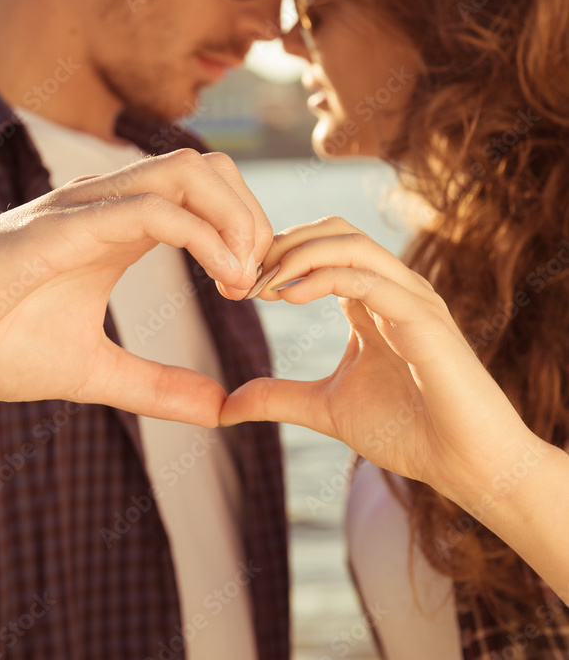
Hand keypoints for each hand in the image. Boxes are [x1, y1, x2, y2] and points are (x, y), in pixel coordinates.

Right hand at [0, 150, 270, 425]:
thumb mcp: (93, 372)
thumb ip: (157, 385)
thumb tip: (219, 408)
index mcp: (118, 226)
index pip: (205, 192)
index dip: (248, 229)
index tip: (260, 288)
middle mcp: (106, 204)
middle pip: (207, 168)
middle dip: (252, 217)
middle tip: (262, 280)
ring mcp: (81, 210)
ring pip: (183, 172)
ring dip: (233, 219)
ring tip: (245, 279)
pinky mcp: (57, 228)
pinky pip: (145, 209)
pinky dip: (200, 235)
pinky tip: (222, 277)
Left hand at [221, 217, 543, 510]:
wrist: (469, 465)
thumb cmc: (409, 432)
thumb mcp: (326, 409)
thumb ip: (279, 397)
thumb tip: (224, 405)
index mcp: (372, 298)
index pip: (323, 246)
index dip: (276, 256)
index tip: (236, 285)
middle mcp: (393, 287)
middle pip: (334, 229)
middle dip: (282, 243)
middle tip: (242, 277)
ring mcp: (411, 297)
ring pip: (350, 242)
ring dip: (298, 255)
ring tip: (262, 285)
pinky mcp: (423, 318)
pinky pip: (368, 278)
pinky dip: (323, 276)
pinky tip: (289, 297)